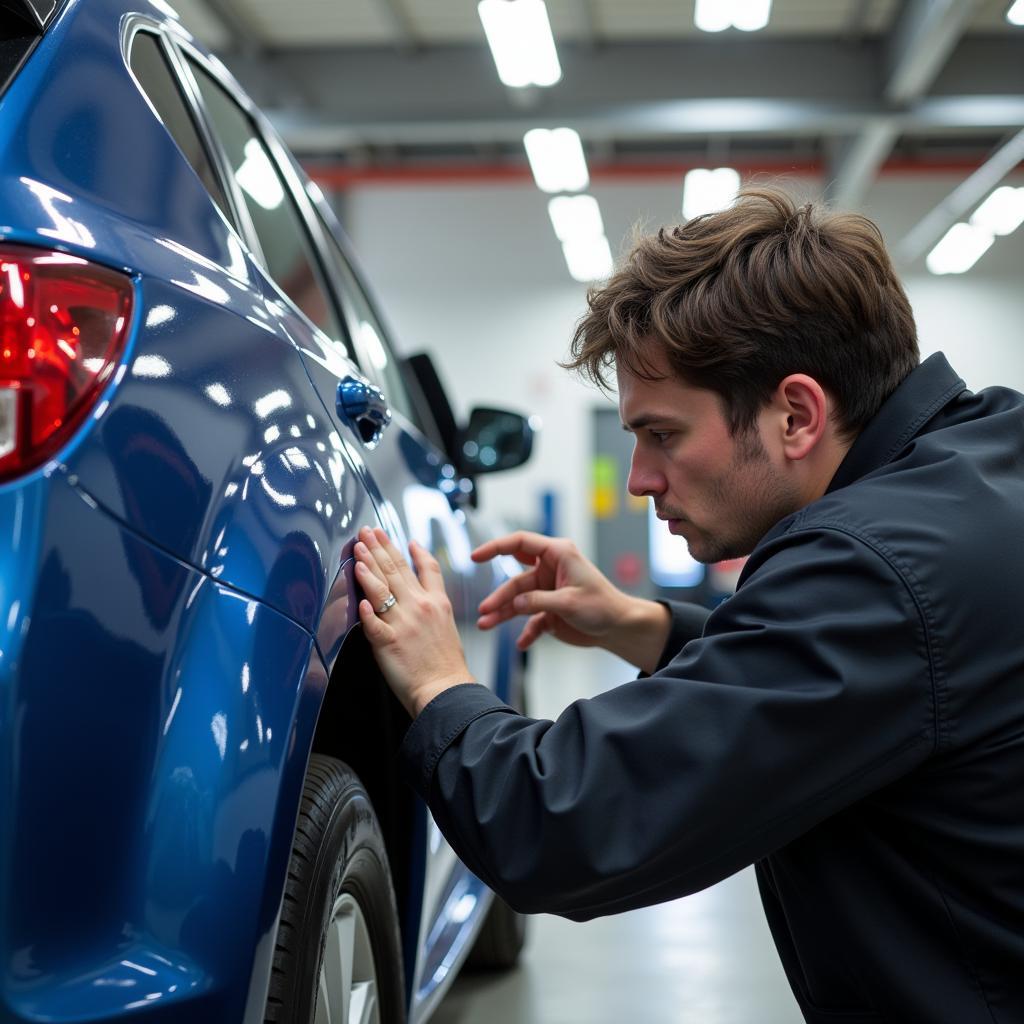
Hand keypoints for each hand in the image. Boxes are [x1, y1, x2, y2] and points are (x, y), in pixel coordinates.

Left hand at [354, 526, 473, 716]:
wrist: (447, 691)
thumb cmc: (447, 666)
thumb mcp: (448, 626)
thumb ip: (434, 606)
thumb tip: (425, 594)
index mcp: (437, 603)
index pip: (425, 567)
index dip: (411, 550)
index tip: (401, 538)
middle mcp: (420, 607)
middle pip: (397, 570)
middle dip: (380, 547)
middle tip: (368, 531)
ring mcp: (403, 623)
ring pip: (382, 587)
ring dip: (368, 565)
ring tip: (359, 548)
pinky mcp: (389, 642)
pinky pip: (373, 622)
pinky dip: (365, 608)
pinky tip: (358, 591)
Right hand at [472, 531, 670, 671]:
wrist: (618, 628)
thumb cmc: (603, 606)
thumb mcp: (569, 601)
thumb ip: (538, 601)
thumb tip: (513, 603)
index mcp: (557, 554)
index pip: (519, 543)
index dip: (495, 547)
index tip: (475, 557)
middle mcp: (549, 570)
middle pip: (515, 578)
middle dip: (499, 595)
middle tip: (484, 610)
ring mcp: (547, 591)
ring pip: (518, 601)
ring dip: (503, 613)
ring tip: (486, 624)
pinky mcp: (549, 610)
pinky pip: (530, 619)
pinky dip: (525, 631)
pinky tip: (522, 643)